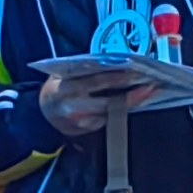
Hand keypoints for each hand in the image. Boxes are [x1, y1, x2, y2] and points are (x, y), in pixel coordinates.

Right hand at [39, 60, 160, 138]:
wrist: (41, 113)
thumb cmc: (58, 87)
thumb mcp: (64, 74)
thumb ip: (84, 70)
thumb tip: (115, 61)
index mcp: (66, 86)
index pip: (97, 80)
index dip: (118, 77)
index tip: (137, 71)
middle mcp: (73, 105)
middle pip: (108, 100)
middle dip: (132, 93)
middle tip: (152, 84)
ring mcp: (80, 121)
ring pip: (111, 112)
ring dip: (132, 103)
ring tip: (149, 92)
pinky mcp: (85, 130)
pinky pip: (107, 119)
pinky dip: (122, 111)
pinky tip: (134, 103)